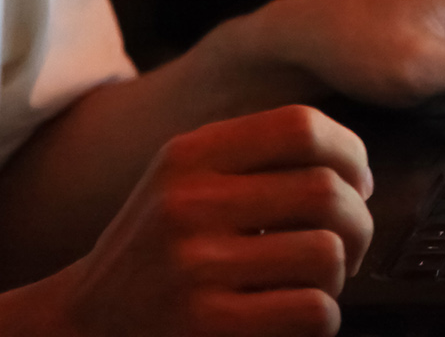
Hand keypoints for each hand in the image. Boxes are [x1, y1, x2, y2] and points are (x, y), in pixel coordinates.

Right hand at [49, 104, 372, 336]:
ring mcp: (196, 268)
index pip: (299, 126)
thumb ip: (254, 160)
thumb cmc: (155, 254)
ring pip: (327, 254)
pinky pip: (313, 311)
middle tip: (350, 244)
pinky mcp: (208, 325)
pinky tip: (294, 316)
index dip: (350, 152)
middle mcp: (189, 204)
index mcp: (188, 156)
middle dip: (358, 223)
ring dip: (338, 276)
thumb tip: (356, 169)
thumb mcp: (181, 182)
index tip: (359, 181)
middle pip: (325, 191)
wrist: (85, 325)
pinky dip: (322, 317)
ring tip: (312, 282)